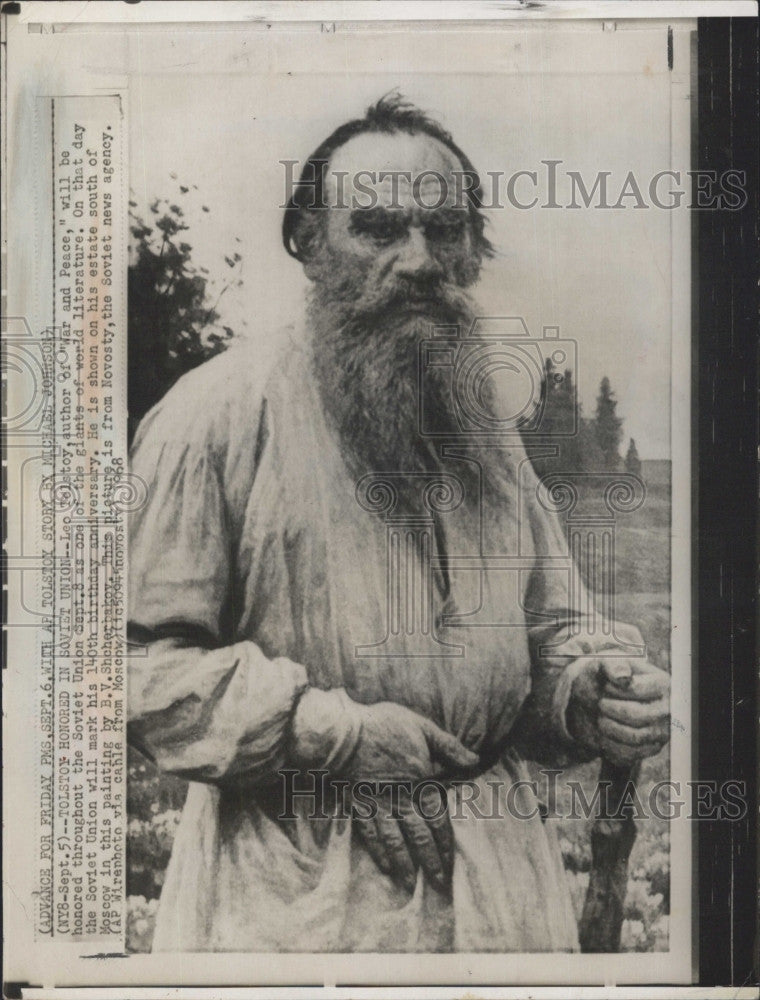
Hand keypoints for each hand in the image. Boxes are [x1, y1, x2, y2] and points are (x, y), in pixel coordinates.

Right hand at [345, 701, 478, 895]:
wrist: (343, 733)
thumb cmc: (384, 726)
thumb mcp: (422, 727)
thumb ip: (449, 746)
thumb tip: (475, 760)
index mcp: (421, 783)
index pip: (438, 820)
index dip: (445, 843)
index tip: (451, 863)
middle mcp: (401, 800)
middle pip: (419, 837)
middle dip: (430, 862)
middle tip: (439, 886)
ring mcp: (378, 805)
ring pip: (395, 842)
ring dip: (405, 864)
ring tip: (411, 884)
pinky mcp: (358, 806)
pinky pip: (370, 834)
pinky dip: (378, 851)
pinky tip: (384, 865)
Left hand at [566, 656, 669, 766]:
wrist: (592, 703)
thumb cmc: (602, 679)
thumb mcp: (602, 663)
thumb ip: (612, 664)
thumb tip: (623, 678)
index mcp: (662, 683)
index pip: (634, 689)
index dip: (612, 689)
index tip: (605, 685)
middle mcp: (668, 708)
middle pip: (636, 715)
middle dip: (609, 709)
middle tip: (600, 703)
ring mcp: (661, 731)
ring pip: (633, 737)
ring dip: (607, 727)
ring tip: (601, 717)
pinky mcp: (650, 749)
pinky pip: (629, 754)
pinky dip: (609, 744)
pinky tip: (606, 733)